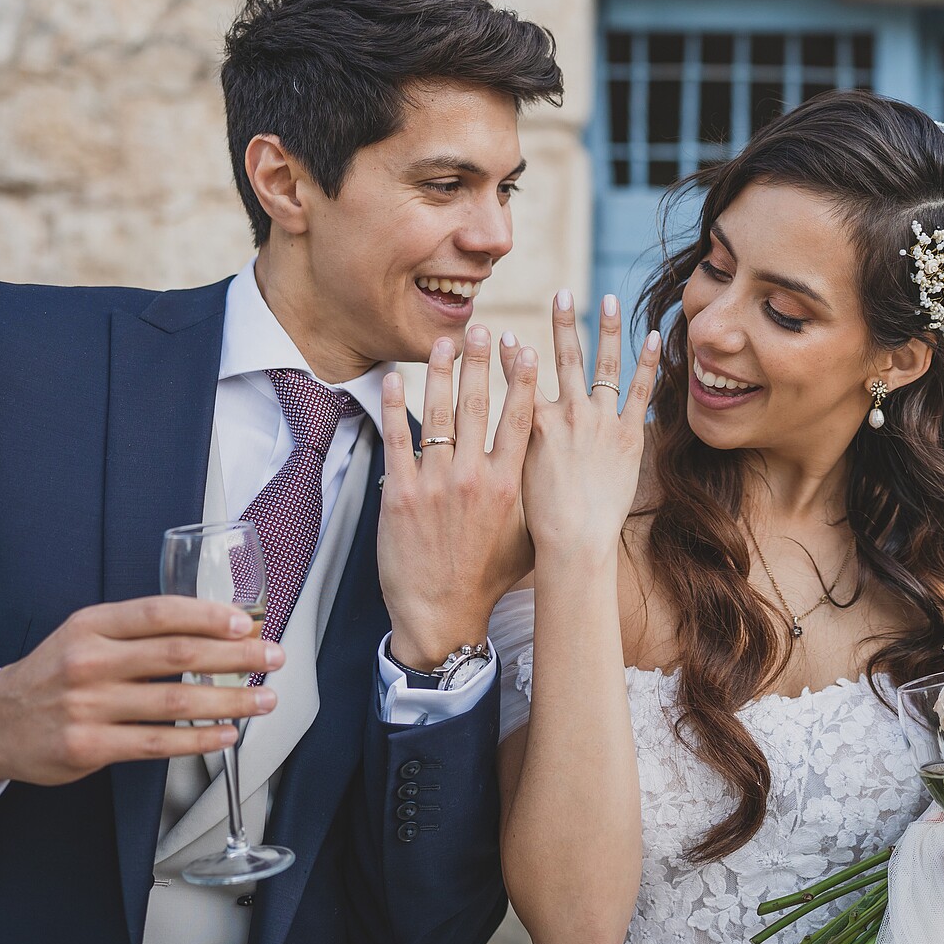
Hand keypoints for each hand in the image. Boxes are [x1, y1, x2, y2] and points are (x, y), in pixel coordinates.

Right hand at [0, 597, 280, 787]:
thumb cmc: (55, 674)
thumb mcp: (88, 635)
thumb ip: (141, 631)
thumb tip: (217, 629)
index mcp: (93, 626)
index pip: (161, 612)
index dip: (210, 616)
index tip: (247, 624)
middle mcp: (90, 662)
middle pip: (177, 655)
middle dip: (235, 656)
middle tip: (272, 657)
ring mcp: (88, 706)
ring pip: (175, 702)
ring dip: (230, 701)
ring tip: (262, 700)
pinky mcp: (88, 746)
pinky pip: (157, 743)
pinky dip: (199, 739)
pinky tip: (226, 735)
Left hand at [378, 325, 536, 669]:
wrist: (440, 614)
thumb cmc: (486, 579)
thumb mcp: (524, 537)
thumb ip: (532, 499)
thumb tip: (551, 471)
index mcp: (508, 485)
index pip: (520, 420)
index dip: (521, 380)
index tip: (524, 349)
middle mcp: (474, 477)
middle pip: (477, 405)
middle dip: (480, 362)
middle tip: (481, 329)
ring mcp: (435, 484)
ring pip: (437, 414)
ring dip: (439, 372)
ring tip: (442, 344)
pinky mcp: (399, 495)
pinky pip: (396, 439)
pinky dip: (393, 406)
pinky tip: (392, 379)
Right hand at [519, 290, 660, 569]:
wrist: (573, 542)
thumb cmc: (538, 523)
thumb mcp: (509, 478)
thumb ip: (499, 451)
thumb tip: (476, 450)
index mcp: (535, 423)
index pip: (521, 378)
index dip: (513, 356)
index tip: (506, 333)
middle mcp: (567, 413)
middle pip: (564, 359)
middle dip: (562, 323)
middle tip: (561, 294)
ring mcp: (600, 420)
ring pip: (603, 364)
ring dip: (605, 328)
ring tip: (607, 299)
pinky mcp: (629, 434)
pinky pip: (640, 390)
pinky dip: (646, 361)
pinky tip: (651, 334)